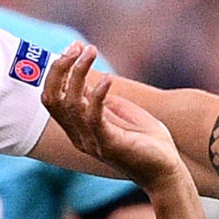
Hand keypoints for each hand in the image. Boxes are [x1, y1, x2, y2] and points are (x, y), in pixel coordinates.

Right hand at [44, 42, 188, 190]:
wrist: (167, 171)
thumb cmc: (146, 141)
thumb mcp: (118, 113)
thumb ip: (99, 100)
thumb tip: (86, 80)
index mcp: (78, 128)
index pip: (52, 97)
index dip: (57, 71)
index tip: (74, 48)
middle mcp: (79, 136)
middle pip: (52, 99)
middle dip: (59, 69)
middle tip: (77, 47)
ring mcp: (92, 141)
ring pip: (70, 104)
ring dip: (78, 73)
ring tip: (90, 51)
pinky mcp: (109, 144)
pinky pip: (93, 117)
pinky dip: (97, 94)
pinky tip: (107, 79)